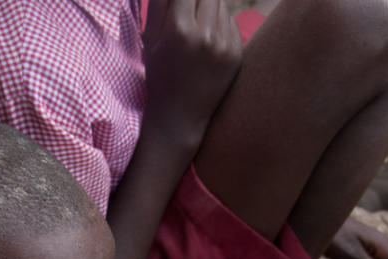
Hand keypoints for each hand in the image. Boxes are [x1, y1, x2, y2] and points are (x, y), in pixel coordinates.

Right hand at [143, 0, 241, 149]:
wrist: (179, 118)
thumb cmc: (160, 75)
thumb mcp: (150, 39)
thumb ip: (159, 3)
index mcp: (180, 30)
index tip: (179, 2)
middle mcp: (205, 36)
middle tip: (187, 14)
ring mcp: (224, 46)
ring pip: (221, 3)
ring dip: (208, 6)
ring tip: (195, 26)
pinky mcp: (236, 55)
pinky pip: (230, 22)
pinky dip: (219, 23)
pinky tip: (206, 42)